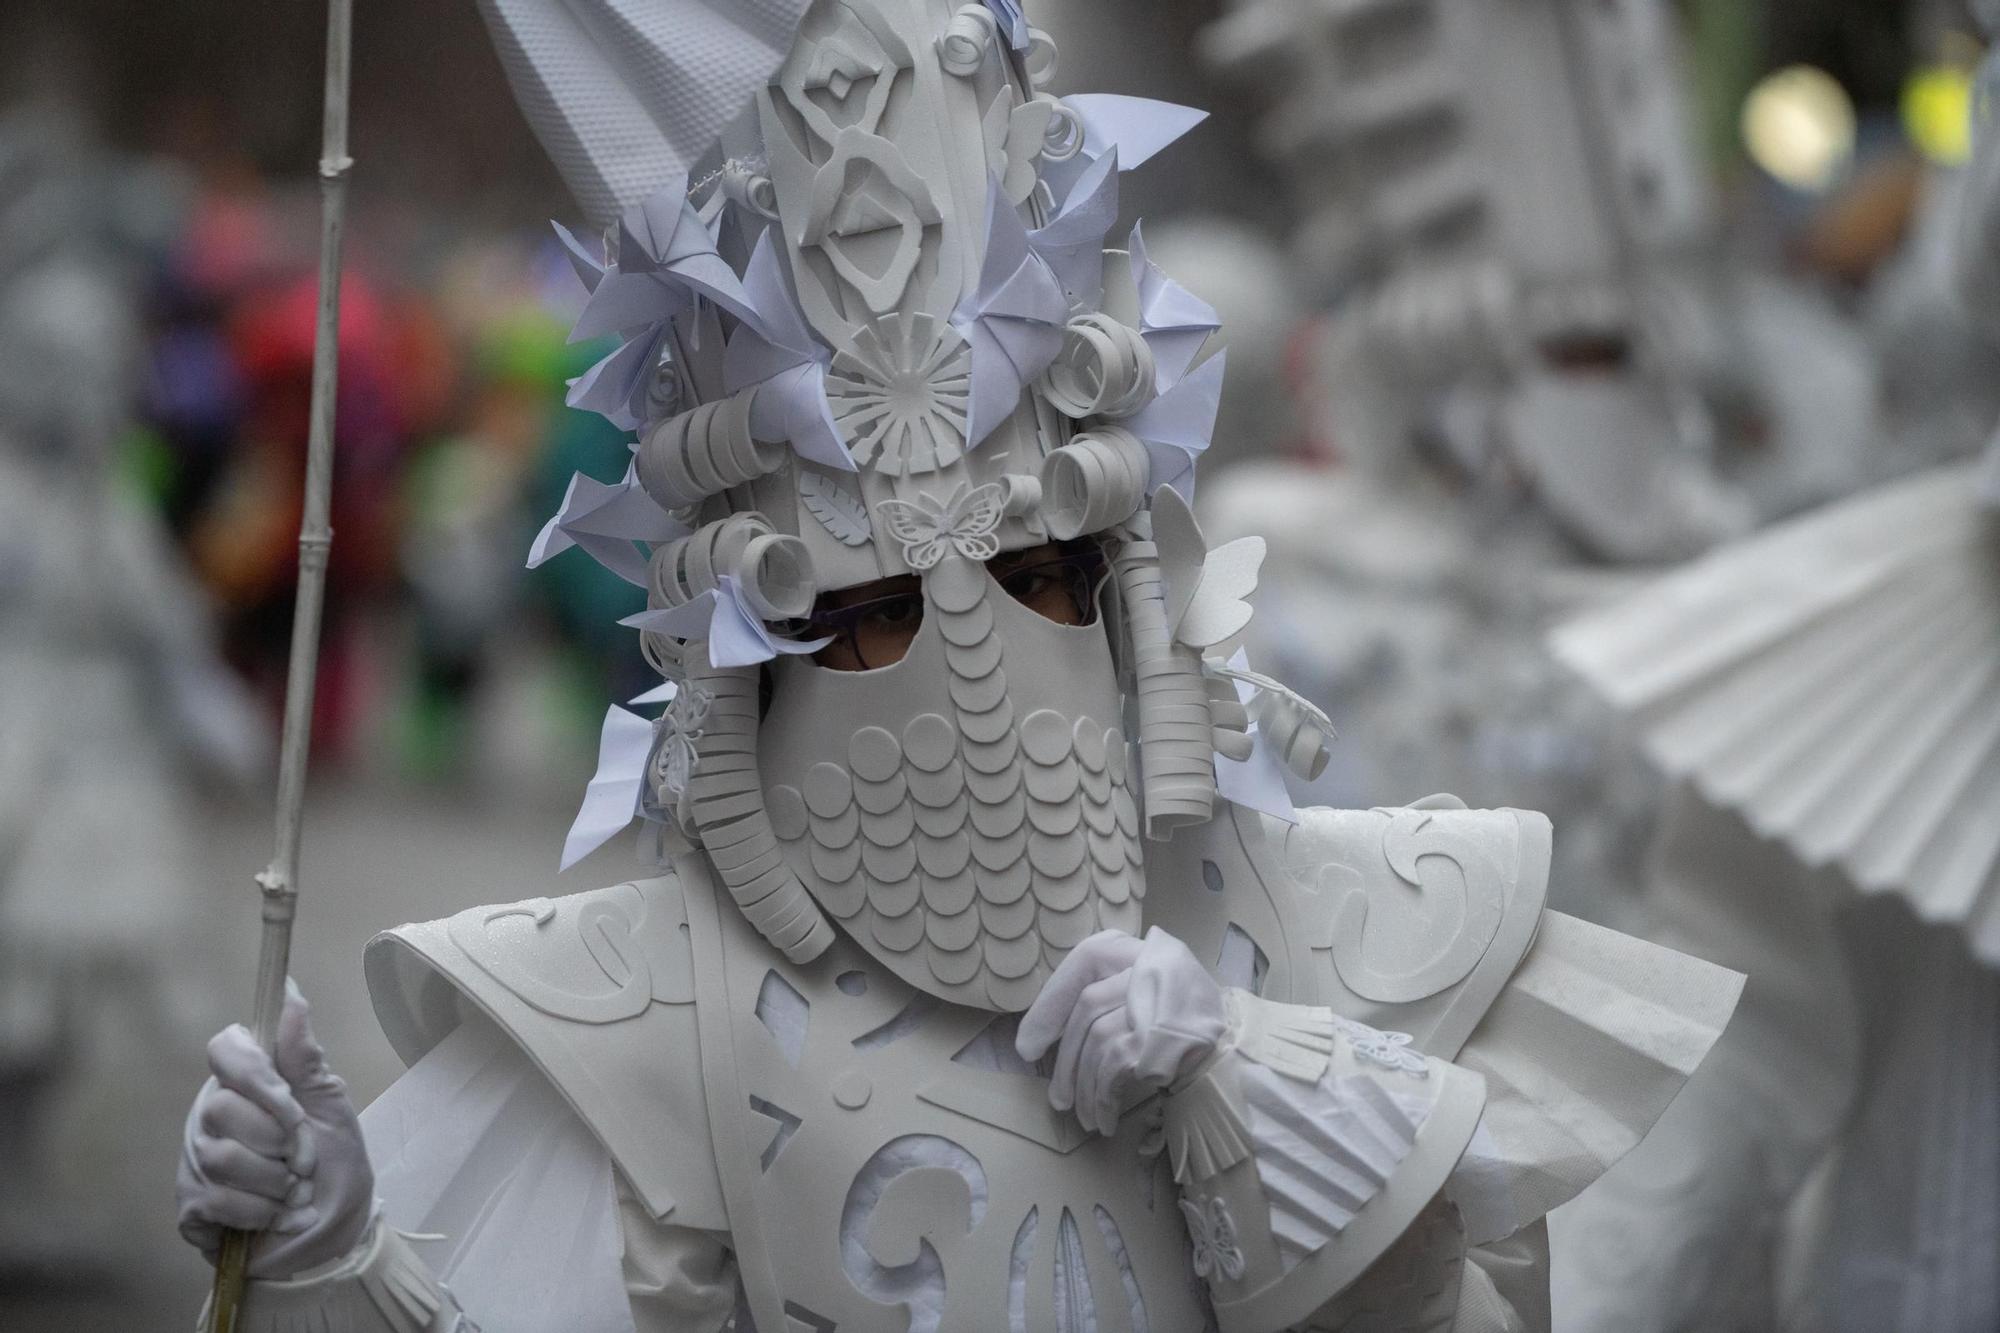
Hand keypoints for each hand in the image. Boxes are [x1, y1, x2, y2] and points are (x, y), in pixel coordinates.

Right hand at [176, 980, 374, 1279]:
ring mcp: (195, 1161)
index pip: (224, 1048)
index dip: (256, 1076)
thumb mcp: (331, 1104)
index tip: (291, 1104)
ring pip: (220, 1157)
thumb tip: (292, 995)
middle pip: (221, 1108)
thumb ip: (305, 1056)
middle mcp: (211, 1115)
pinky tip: (274, 1216)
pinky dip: (259, 1213)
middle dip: (278, 1140)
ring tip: (292, 1190)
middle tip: (303, 1158)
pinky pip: (214, 1200)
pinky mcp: (191, 1206)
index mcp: (244, 1083)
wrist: (334, 1232)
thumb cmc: (334, 1162)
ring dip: (274, 1181)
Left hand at [1016, 928, 1228, 1135]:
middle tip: (1055, 1097)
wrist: (1239, 1058)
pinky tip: (1103, 1118)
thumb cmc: (1189, 1031)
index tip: (1028, 1043)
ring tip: (1080, 1114)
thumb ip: (1109, 1001)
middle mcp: (1150, 968)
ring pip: (1096, 1041)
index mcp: (1144, 951)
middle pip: (1086, 1008)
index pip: (1086, 959)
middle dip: (1064, 1059)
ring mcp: (1155, 1002)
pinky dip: (1101, 1098)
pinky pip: (1113, 1069)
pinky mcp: (1158, 1039)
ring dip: (1082, 1086)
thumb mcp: (1149, 998)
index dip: (1050, 1002)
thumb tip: (1043, 1036)